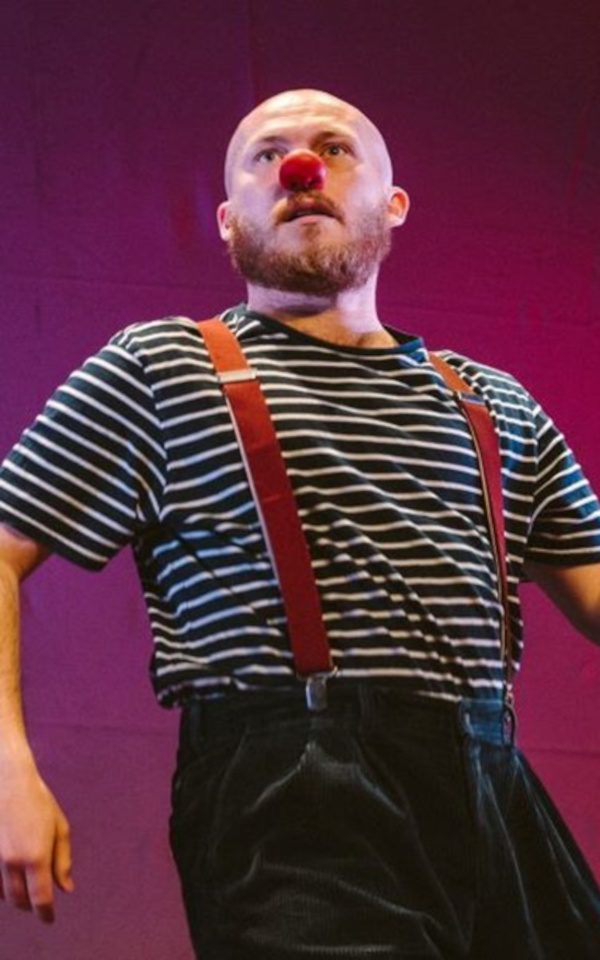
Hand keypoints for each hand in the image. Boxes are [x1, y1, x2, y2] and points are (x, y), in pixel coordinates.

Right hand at [0, 759, 73, 922]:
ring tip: (26, 890)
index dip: (45, 914)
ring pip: (3, 894)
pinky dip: (1, 888)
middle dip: (31, 907)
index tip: (49, 919)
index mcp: (35, 855)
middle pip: (20, 901)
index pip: (40, 899)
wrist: (7, 780)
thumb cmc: (38, 800)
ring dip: (15, 897)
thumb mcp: (59, 826)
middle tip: (40, 904)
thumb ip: (63, 860)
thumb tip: (67, 888)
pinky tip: (10, 879)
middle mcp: (12, 861)